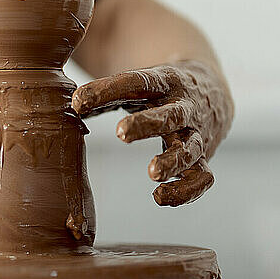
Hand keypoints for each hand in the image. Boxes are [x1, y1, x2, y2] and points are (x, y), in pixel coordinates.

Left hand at [72, 61, 232, 205]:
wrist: (209, 90)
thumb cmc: (158, 89)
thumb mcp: (136, 82)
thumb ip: (104, 93)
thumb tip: (70, 105)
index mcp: (165, 81)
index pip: (137, 82)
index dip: (107, 90)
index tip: (79, 101)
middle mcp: (185, 107)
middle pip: (170, 115)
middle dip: (147, 124)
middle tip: (121, 132)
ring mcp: (196, 133)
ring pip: (191, 149)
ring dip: (173, 161)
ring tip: (152, 173)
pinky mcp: (203, 158)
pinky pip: (202, 178)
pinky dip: (185, 191)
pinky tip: (159, 197)